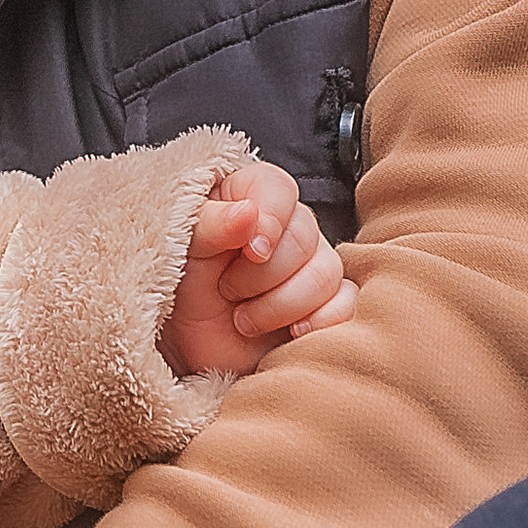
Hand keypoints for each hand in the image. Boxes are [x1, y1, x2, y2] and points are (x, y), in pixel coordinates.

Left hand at [166, 170, 357, 374]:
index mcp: (251, 196)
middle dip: (261, 275)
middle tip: (226, 291)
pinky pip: (347, 305)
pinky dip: (321, 321)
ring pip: (325, 274)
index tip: (250, 250)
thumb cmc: (180, 281)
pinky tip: (292, 332)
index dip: (269, 218)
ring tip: (243, 319)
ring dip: (280, 305)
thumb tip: (248, 213)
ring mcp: (311, 263)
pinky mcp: (326, 302)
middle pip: (304, 237)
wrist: (187, 340)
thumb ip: (211, 224)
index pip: (278, 188)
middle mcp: (288, 225)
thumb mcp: (183, 247)